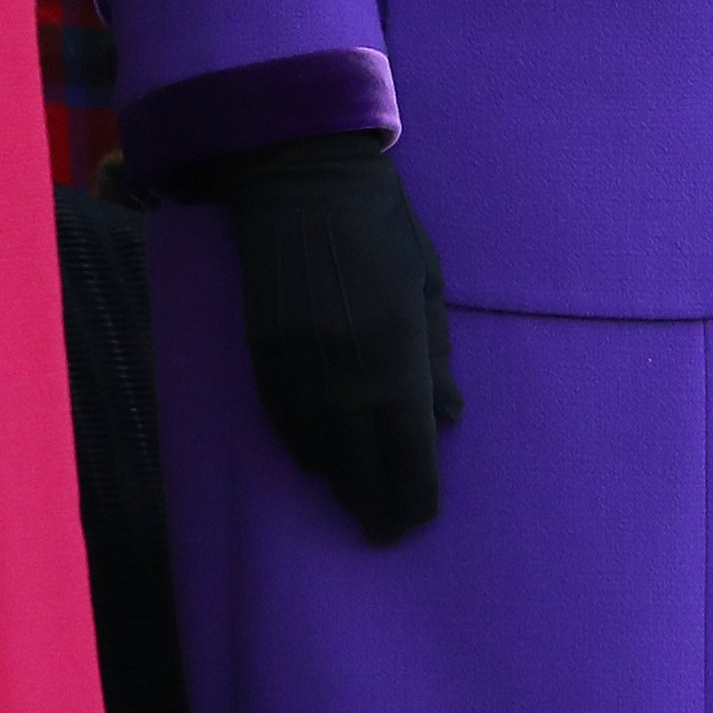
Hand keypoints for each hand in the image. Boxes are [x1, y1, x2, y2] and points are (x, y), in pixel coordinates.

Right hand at [210, 134, 459, 544]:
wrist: (299, 179)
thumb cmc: (379, 223)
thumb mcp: (426, 281)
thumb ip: (436, 356)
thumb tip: (449, 419)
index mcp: (396, 353)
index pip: (409, 450)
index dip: (415, 493)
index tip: (421, 519)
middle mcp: (346, 374)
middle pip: (362, 465)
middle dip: (377, 505)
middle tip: (387, 533)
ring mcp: (299, 368)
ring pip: (319, 452)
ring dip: (339, 486)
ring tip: (355, 507)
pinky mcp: (263, 355)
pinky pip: (283, 423)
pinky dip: (302, 451)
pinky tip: (315, 466)